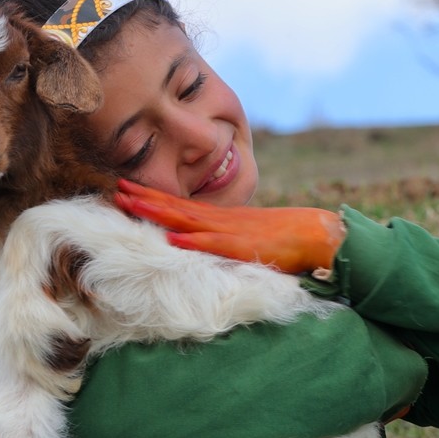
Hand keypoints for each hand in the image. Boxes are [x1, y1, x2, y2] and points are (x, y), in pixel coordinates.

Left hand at [114, 179, 345, 274]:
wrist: (322, 235)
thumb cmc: (291, 239)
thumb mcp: (252, 238)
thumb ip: (230, 241)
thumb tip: (207, 247)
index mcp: (224, 219)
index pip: (182, 206)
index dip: (154, 198)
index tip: (129, 191)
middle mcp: (224, 221)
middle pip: (177, 206)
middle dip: (146, 197)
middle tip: (116, 189)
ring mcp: (233, 232)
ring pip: (188, 219)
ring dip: (157, 210)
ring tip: (130, 203)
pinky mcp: (246, 248)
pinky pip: (214, 244)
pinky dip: (191, 240)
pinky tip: (171, 238)